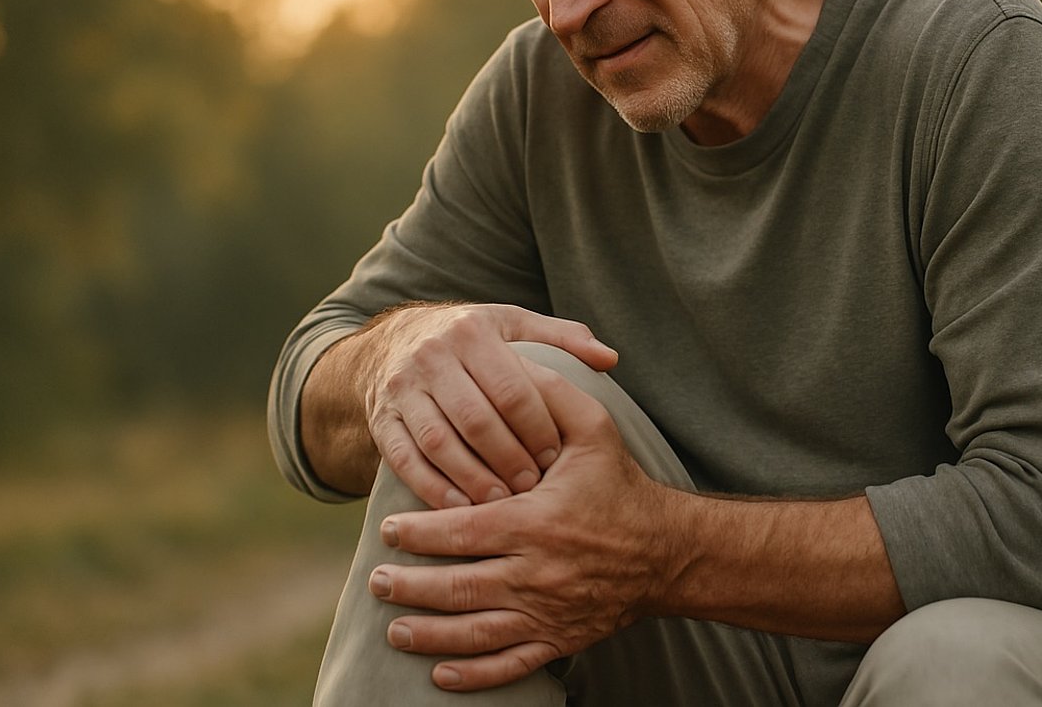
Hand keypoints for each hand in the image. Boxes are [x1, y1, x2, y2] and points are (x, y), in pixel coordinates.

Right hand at [360, 304, 617, 509]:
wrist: (396, 341)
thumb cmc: (472, 339)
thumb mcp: (514, 325)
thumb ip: (563, 337)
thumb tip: (610, 358)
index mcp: (472, 332)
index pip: (512, 388)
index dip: (537, 427)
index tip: (556, 457)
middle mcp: (432, 356)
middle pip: (476, 418)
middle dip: (508, 458)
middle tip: (533, 487)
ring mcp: (401, 388)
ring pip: (438, 441)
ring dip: (472, 478)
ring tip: (501, 504)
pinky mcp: (381, 419)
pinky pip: (404, 459)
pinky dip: (431, 488)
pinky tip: (458, 509)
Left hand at [368, 360, 676, 691]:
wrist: (665, 550)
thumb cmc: (620, 485)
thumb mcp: (594, 431)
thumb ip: (551, 398)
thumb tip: (514, 366)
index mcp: (536, 522)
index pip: (462, 532)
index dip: (418, 533)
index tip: (389, 528)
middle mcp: (537, 573)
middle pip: (458, 587)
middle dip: (409, 587)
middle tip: (376, 580)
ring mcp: (547, 613)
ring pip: (475, 633)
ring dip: (428, 635)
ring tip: (394, 628)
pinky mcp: (559, 640)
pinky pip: (509, 665)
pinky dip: (472, 675)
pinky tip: (439, 674)